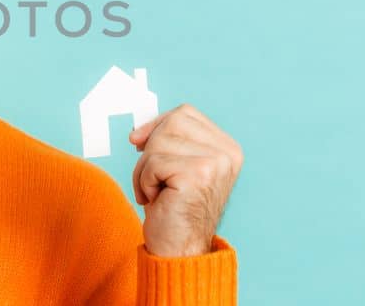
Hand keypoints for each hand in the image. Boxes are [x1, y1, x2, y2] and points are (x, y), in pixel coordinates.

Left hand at [128, 103, 241, 256]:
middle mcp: (227, 153)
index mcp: (227, 148)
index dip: (157, 125)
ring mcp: (215, 162)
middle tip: (154, 179)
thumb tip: (137, 131)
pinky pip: (152, 163)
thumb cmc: (173, 210)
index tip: (139, 144)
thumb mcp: (174, 166)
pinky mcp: (198, 174)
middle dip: (151, 150)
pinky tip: (157, 201)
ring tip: (156, 193)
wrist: (180, 250)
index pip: (185, 113)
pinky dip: (144, 183)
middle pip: (171, 123)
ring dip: (144, 170)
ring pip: (159, 142)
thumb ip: (165, 141)